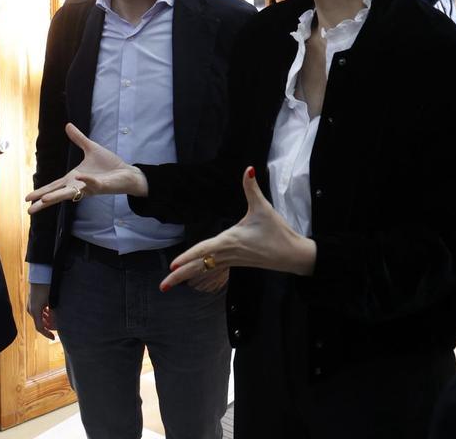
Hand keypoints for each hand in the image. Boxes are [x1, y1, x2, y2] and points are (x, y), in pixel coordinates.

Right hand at [26, 124, 148, 213]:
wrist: (127, 172)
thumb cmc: (109, 165)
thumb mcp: (91, 148)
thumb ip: (78, 139)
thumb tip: (68, 125)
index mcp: (74, 178)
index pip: (54, 186)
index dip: (41, 191)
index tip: (27, 198)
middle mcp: (79, 186)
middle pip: (57, 194)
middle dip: (43, 201)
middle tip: (29, 210)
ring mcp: (89, 187)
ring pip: (71, 193)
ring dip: (58, 196)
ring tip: (44, 200)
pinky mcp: (101, 186)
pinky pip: (92, 184)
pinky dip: (85, 181)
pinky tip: (78, 177)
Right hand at [27, 283, 55, 339]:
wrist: (40, 274)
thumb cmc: (46, 288)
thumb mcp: (52, 301)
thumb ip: (54, 313)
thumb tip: (56, 322)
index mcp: (35, 311)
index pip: (40, 328)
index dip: (47, 334)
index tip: (53, 337)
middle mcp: (31, 309)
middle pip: (39, 322)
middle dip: (48, 325)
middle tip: (56, 325)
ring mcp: (30, 305)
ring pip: (39, 316)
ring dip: (46, 319)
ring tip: (55, 317)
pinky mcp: (32, 300)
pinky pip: (38, 310)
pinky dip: (44, 313)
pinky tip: (50, 310)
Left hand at [160, 167, 314, 290]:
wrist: (293, 255)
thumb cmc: (278, 232)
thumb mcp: (263, 208)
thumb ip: (252, 188)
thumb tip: (249, 169)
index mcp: (230, 241)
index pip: (204, 249)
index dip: (188, 256)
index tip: (172, 265)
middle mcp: (227, 253)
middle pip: (199, 266)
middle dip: (180, 276)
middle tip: (162, 287)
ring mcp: (231, 260)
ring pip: (204, 270)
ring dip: (186, 276)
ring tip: (168, 285)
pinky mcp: (236, 263)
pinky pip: (212, 269)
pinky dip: (199, 272)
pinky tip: (190, 275)